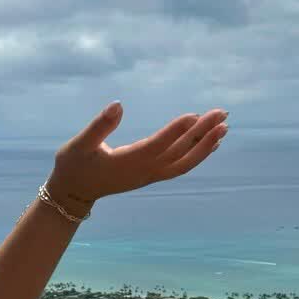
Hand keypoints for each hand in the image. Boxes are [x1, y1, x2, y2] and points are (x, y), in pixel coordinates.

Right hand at [51, 102, 227, 203]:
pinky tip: (212, 143)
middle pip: (179, 153)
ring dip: (206, 144)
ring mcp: (150, 175)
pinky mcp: (152, 175)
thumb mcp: (79, 144)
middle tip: (222, 114)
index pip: (157, 146)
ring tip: (224, 126)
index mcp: (126, 162)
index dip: (176, 132)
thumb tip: (118, 105)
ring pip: (184, 162)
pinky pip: (180, 166)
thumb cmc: (74, 165)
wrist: (73, 193)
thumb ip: (98, 126)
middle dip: (202, 134)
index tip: (195, 116)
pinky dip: (198, 154)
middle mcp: (143, 171)